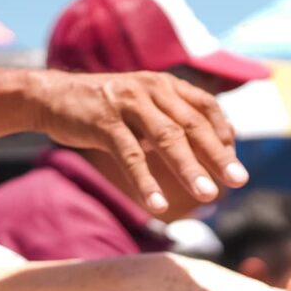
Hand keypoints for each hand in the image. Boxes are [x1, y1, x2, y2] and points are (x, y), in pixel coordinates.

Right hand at [27, 69, 245, 213]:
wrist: (51, 95)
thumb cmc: (104, 108)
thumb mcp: (143, 106)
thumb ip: (172, 122)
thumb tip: (210, 153)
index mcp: (165, 85)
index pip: (206, 107)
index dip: (224, 134)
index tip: (234, 164)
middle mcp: (151, 89)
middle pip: (193, 124)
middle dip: (218, 155)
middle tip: (239, 181)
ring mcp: (127, 103)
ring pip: (167, 138)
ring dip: (189, 169)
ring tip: (207, 196)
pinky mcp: (104, 122)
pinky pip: (130, 155)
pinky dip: (145, 182)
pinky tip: (157, 206)